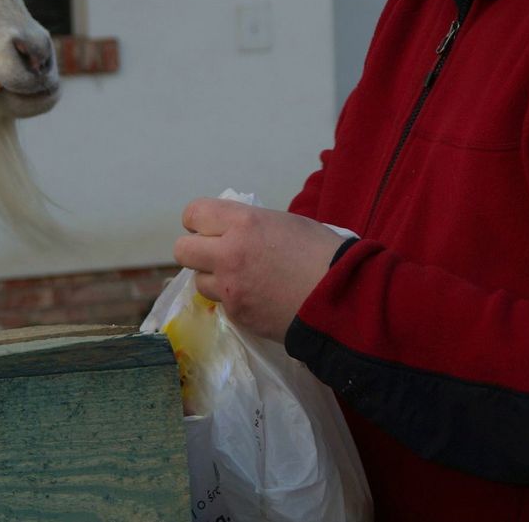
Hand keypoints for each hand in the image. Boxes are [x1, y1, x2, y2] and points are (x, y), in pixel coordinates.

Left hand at [173, 198, 345, 341]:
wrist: (345, 298)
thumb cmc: (323, 252)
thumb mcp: (285, 222)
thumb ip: (250, 225)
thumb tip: (230, 230)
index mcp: (243, 222)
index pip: (193, 214)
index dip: (199, 221)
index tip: (210, 228)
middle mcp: (229, 253)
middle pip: (182, 249)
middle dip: (196, 251)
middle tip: (217, 254)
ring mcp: (230, 287)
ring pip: (199, 280)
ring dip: (214, 278)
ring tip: (242, 279)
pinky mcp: (238, 314)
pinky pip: (222, 304)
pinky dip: (233, 300)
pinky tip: (258, 298)